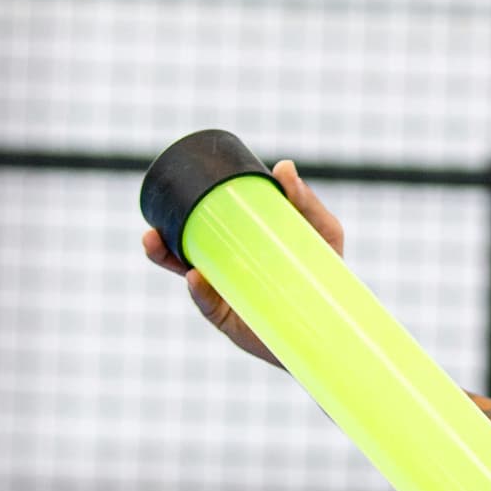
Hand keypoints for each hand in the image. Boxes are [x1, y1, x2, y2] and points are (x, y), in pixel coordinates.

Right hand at [141, 160, 343, 368]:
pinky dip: (202, 293)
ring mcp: (231, 298)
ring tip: (156, 245)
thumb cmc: (329, 272)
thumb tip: (283, 167)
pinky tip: (196, 278)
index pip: (202, 231)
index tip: (166, 197)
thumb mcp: (323, 232)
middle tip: (150, 232)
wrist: (340, 323)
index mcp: (238, 248)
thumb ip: (306, 202)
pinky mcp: (238, 323)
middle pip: (183, 257)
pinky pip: (212, 307)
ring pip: (189, 280)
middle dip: (160, 245)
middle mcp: (228, 273)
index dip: (178, 217)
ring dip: (168, 263)